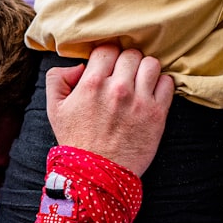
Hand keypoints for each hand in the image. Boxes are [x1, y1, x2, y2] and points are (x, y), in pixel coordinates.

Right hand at [46, 45, 174, 175]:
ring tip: (140, 82)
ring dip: (145, 70)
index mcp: (93, 84)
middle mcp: (118, 88)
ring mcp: (140, 100)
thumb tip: (79, 65)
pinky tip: (152, 93)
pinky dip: (161, 84)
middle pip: (131, 53)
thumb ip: (58, 78)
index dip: (108, 55)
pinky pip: (168, 83)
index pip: (107, 49)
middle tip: (124, 75)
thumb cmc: (77, 141)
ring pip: (151, 64)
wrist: (98, 173)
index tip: (108, 66)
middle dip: (127, 61)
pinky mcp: (158, 113)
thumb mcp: (55, 109)